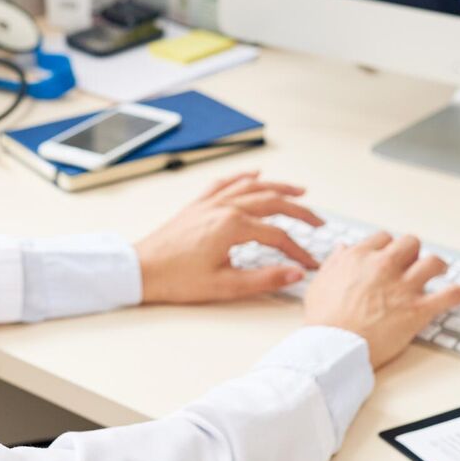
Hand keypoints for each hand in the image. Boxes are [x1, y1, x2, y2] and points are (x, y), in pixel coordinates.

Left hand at [135, 172, 324, 303]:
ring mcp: (210, 203)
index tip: (309, 264)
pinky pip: (225, 183)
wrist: (141, 270)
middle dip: (300, 211)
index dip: (298, 251)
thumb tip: (294, 274)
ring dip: (279, 187)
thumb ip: (264, 279)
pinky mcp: (198, 205)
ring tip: (299, 191)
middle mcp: (224, 208)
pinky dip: (243, 177)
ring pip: (252, 187)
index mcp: (233, 226)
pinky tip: (254, 174)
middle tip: (318, 222)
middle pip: (273, 202)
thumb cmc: (177, 279)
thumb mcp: (225, 286)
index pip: (279, 236)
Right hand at [302, 233, 459, 368]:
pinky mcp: (418, 309)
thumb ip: (335, 263)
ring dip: (436, 266)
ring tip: (438, 272)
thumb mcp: (320, 283)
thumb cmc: (323, 321)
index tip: (389, 258)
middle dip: (412, 253)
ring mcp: (403, 287)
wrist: (332, 348)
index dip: (388, 248)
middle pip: (409, 244)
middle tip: (411, 265)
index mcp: (359, 258)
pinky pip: (452, 294)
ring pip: (431, 262)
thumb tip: (344, 248)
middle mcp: (383, 266)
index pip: (383, 239)